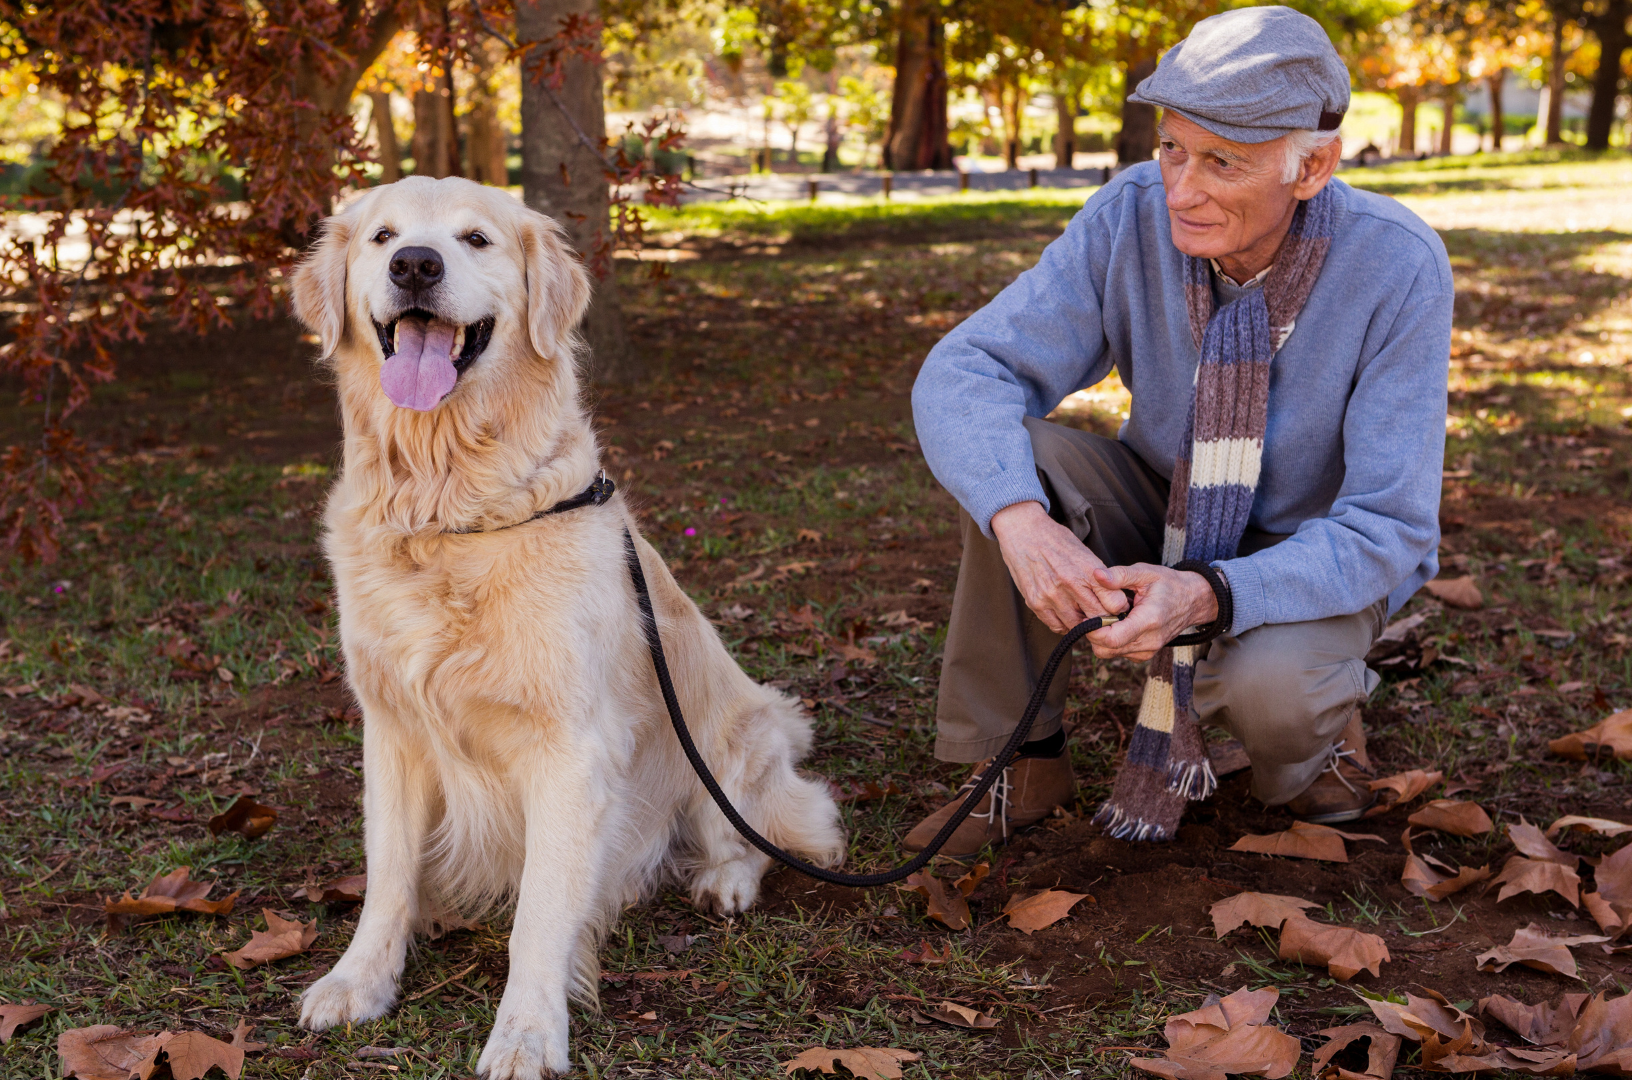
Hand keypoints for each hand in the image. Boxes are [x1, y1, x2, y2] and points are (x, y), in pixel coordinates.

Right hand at [990, 501, 1129, 633]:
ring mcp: (1051, 595)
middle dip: (1102, 619)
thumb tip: (1113, 600)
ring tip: (1081, 613)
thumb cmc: (1057, 540)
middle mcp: (1070, 584)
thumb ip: (1099, 578)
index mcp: (1088, 570)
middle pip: (1097, 618)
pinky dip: (1063, 624)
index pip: (1115, 604)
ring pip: (1076, 626)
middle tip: (1100, 615)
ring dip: (1081, 623)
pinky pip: (1056, 626)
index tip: (1114, 607)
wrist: (1024, 531)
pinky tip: (1065, 614)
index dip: (1118, 608)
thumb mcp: (1085, 553)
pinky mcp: (1035, 602)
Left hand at [1083, 563, 1218, 661]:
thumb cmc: (1169, 584)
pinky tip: (1119, 624)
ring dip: (1102, 637)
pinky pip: (1119, 653)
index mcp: (1148, 620)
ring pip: (1109, 653)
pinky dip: (1112, 641)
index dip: (1092, 629)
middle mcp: (1149, 641)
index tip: (1088, 614)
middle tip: (1097, 612)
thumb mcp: (1146, 572)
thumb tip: (1096, 575)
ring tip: (1111, 616)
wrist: (1193, 601)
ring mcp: (1148, 651)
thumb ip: (1120, 575)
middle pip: (1106, 649)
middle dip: (1093, 633)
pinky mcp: (1145, 655)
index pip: (1111, 639)